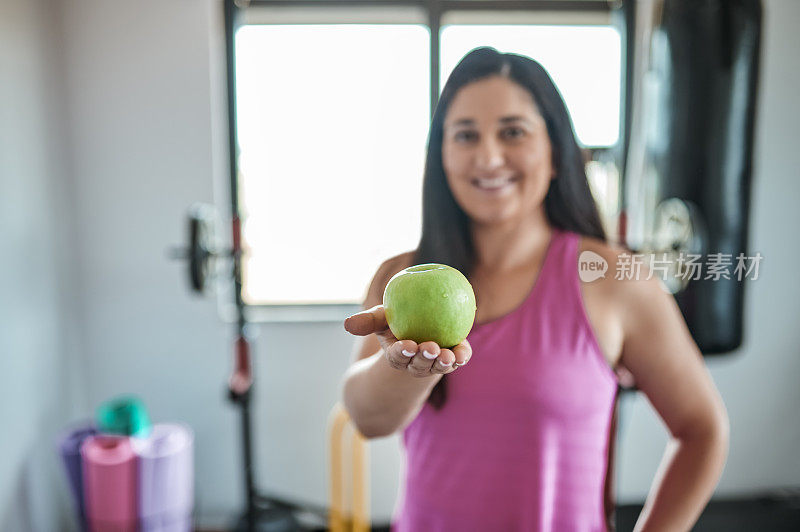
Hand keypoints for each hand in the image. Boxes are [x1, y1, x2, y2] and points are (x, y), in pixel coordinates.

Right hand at [344, 305, 471, 377]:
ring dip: (443, 362)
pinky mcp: (452, 358)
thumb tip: (348, 324)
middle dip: (424, 359)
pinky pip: (458, 358)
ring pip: (438, 366)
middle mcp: (416, 363)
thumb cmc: (396, 321)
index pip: (397, 356)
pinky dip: (461, 357)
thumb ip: (368, 320)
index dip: (402, 352)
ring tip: (447, 355)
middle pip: (419, 365)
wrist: (421, 325)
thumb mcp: (381, 318)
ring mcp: (434, 363)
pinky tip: (463, 353)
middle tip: (430, 349)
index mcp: (397, 354)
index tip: (407, 345)